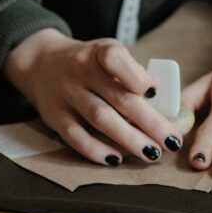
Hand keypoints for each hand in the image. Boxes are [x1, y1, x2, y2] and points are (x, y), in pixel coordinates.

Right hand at [3, 29, 183, 166]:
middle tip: (171, 141)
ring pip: (100, 119)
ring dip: (129, 139)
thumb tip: (161, 98)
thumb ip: (132, 73)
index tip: (156, 93)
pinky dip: (95, 150)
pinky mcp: (54, 115)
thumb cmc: (88, 63)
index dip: (137, 77)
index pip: (116, 59)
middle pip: (119, 98)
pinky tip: (116, 160)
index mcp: (99, 52)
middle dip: (149, 122)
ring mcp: (66, 93)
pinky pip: (75, 136)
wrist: (40, 62)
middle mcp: (81, 71)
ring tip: (152, 154)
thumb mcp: (108, 54)